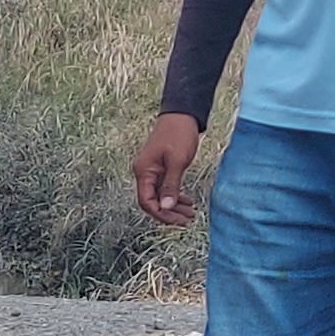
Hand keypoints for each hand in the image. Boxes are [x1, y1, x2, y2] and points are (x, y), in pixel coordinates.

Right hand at [134, 110, 203, 229]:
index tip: (178, 220)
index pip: (146, 202)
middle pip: (152, 202)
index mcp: (143, 171)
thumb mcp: (177, 161)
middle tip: (187, 220)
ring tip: (190, 213)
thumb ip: (171, 185)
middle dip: (169, 213)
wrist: (181, 115)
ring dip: (173, 206)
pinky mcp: (159, 169)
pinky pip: (164, 188)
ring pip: (159, 196)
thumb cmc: (178, 134)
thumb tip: (166, 208)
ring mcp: (151, 171)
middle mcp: (143, 173)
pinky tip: (187, 201)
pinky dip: (174, 196)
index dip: (161, 214)